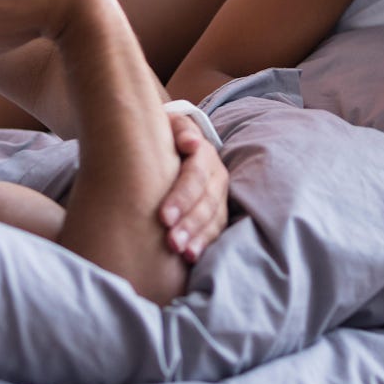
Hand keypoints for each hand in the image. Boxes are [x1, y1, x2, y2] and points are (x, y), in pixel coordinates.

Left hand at [158, 114, 229, 262]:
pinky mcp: (218, 211)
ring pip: (214, 218)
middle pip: (206, 202)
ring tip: (182, 253)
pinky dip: (204, 243)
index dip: (181, 197)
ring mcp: (219, 195)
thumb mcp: (170, 126)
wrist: (176, 144)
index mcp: (204, 153)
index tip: (163, 217)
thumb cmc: (166, 137)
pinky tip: (191, 257)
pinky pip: (216, 229)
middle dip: (189, 223)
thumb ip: (179, 130)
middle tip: (171, 243)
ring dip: (198, 237)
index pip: (195, 176)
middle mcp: (216, 175)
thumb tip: (190, 142)